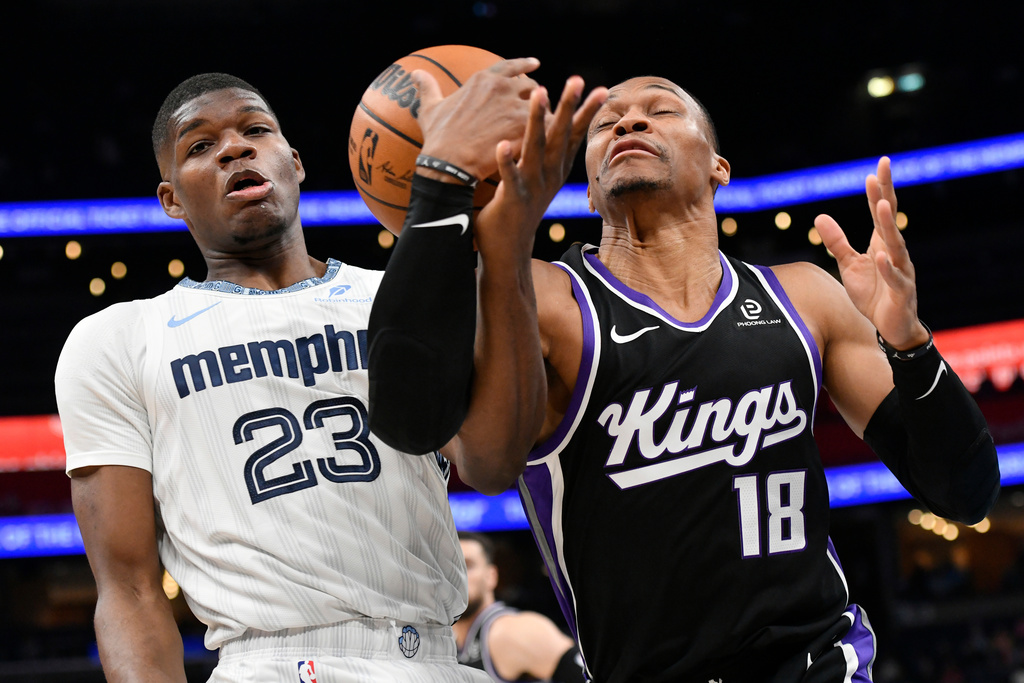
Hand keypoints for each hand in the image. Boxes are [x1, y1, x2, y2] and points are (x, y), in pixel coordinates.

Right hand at [412, 58, 540, 181]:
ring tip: (545, 129)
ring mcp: (514, 106)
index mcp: (483, 80)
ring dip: (544, 116)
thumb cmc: (438, 137)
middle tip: (537, 111)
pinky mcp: (523, 128)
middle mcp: (501, 87)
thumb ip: (428, 88)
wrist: (448, 163)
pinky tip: (549, 141)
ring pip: (541, 107)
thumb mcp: (430, 108)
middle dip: (535, 97)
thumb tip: (415, 73)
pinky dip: (547, 132)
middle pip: (531, 86)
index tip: (536, 65)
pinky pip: (544, 126)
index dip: (524, 64)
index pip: (509, 66)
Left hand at [475, 76, 607, 254]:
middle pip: (561, 136)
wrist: (508, 252)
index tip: (601, 89)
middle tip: (577, 79)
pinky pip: (510, 178)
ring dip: (538, 120)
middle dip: (569, 107)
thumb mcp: (532, 180)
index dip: (585, 112)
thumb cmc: (514, 211)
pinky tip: (502, 145)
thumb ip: (536, 156)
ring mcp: (532, 187)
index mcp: (554, 170)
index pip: (573, 136)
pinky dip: (507, 161)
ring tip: (540, 93)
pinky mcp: (512, 200)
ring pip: (536, 148)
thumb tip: (542, 133)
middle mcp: (549, 177)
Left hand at [814, 157, 929, 348]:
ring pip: (895, 245)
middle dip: (886, 196)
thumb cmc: (872, 294)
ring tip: (882, 206)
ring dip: (888, 226)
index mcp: (881, 244)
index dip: (878, 191)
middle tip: (881, 172)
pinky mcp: (901, 293)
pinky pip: (894, 279)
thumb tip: (819, 216)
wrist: (890, 327)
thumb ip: (836, 242)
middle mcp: (894, 253)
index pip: (880, 212)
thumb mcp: (849, 265)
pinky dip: (887, 268)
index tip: (876, 168)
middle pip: (889, 221)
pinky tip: (880, 256)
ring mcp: (900, 272)